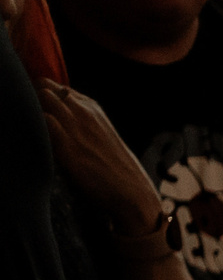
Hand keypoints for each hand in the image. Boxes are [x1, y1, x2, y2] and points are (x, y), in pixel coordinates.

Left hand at [39, 80, 164, 235]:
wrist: (132, 191)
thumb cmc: (114, 167)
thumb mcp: (102, 133)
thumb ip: (81, 119)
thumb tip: (57, 116)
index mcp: (92, 107)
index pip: (56, 87)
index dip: (45, 98)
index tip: (44, 114)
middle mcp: (83, 112)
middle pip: (44, 87)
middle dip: (35, 101)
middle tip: (38, 126)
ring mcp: (76, 127)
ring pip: (41, 98)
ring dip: (33, 112)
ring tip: (40, 135)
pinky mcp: (67, 146)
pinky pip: (42, 121)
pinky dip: (36, 127)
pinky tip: (42, 144)